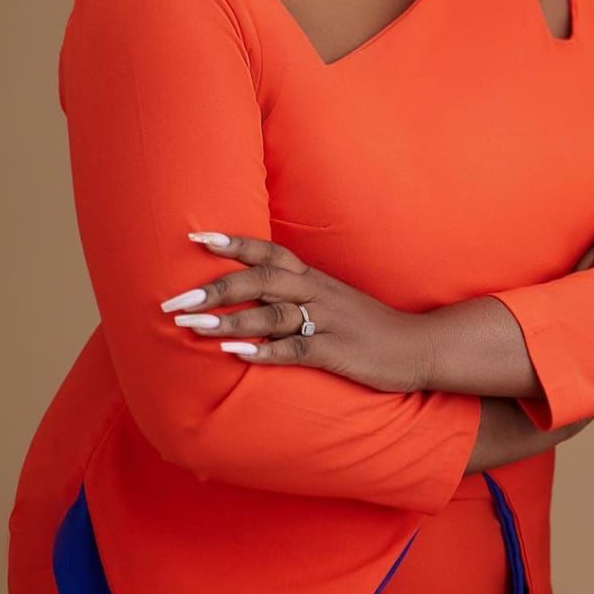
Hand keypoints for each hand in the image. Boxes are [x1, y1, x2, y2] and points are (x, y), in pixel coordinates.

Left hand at [159, 232, 429, 393]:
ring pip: (272, 314)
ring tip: (193, 328)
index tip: (195, 237)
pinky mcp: (337, 352)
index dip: (233, 244)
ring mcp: (327, 322)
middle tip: (174, 300)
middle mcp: (317, 293)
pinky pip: (296, 349)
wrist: (419, 346)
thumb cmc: (368, 326)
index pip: (268, 253)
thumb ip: (295, 296)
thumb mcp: (332, 301)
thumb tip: (250, 299)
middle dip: (216, 287)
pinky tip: (237, 355)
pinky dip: (265, 351)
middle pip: (261, 280)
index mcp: (313, 279)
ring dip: (230, 320)